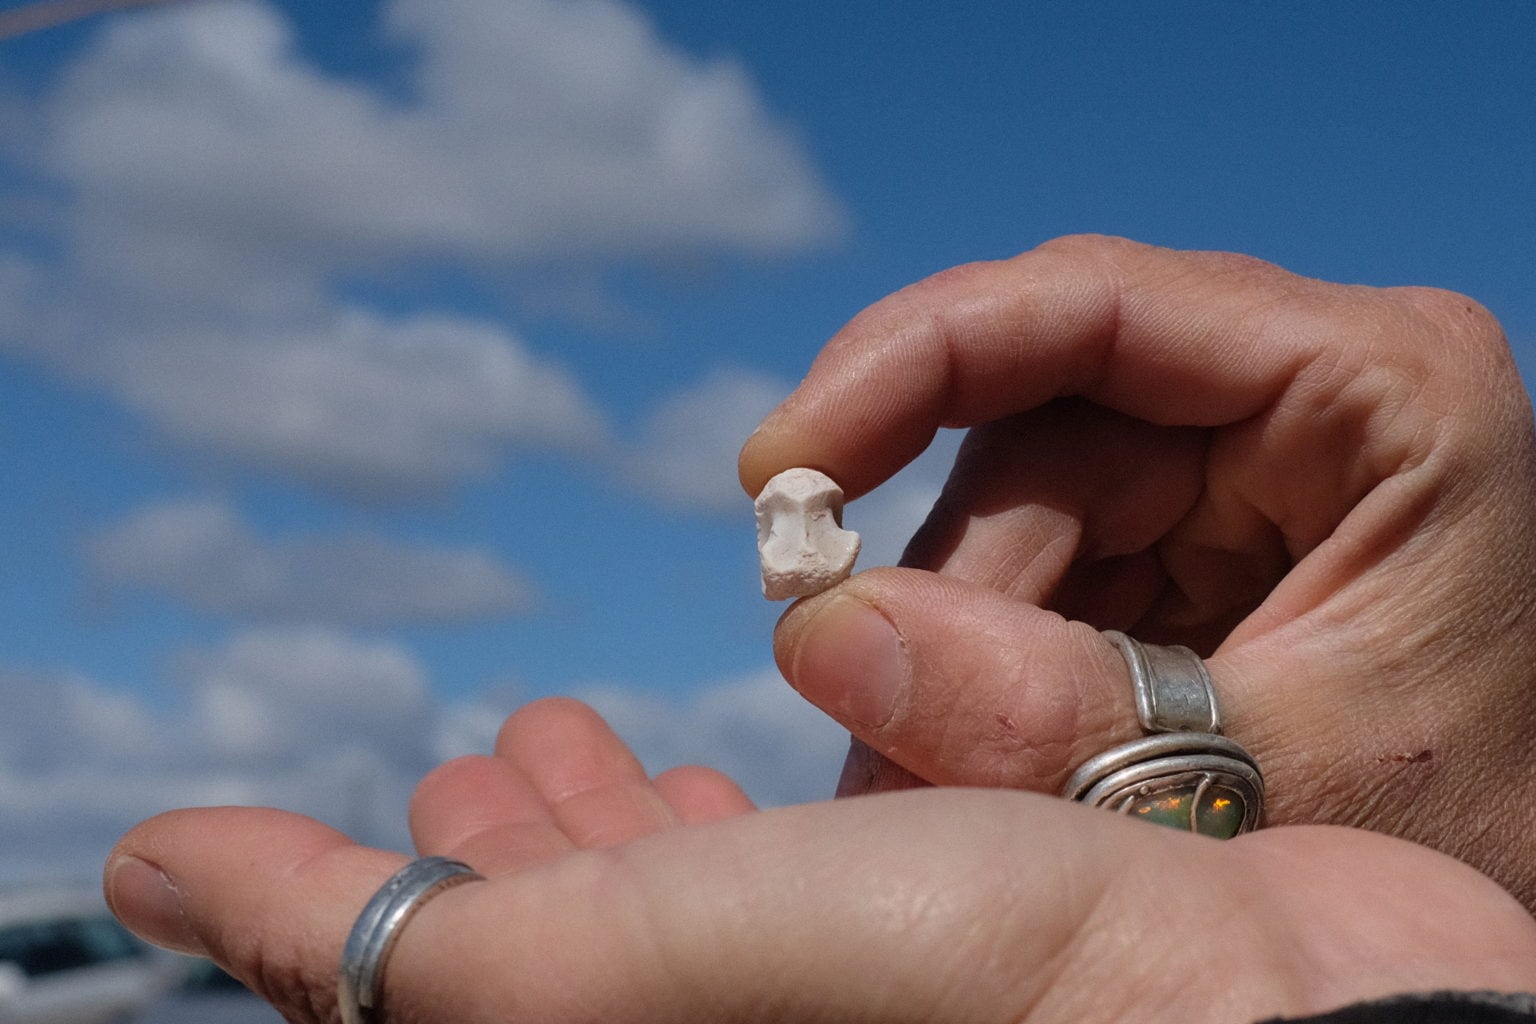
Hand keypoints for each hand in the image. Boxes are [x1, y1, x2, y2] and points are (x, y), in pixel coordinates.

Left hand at [105, 699, 1535, 1022]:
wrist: (1297, 1014)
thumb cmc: (1007, 1001)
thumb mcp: (641, 963)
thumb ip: (394, 937)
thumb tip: (153, 878)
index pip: (428, 995)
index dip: (331, 905)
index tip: (265, 825)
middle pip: (559, 959)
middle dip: (507, 847)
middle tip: (482, 750)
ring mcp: (835, 1004)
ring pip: (673, 911)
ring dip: (606, 819)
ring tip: (553, 741)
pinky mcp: (928, 944)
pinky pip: (789, 876)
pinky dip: (729, 816)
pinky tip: (705, 766)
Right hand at [740, 235, 1535, 907]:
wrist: (1476, 930)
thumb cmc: (1459, 854)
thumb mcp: (1261, 782)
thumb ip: (1045, 709)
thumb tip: (817, 632)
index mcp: (1376, 389)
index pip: (1096, 306)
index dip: (909, 361)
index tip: (778, 470)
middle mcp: (1297, 398)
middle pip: (1028, 430)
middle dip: (936, 589)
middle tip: (863, 725)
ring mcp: (1235, 472)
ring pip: (1008, 515)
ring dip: (943, 647)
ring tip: (921, 784)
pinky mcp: (1187, 546)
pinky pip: (1029, 576)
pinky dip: (977, 668)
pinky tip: (966, 757)